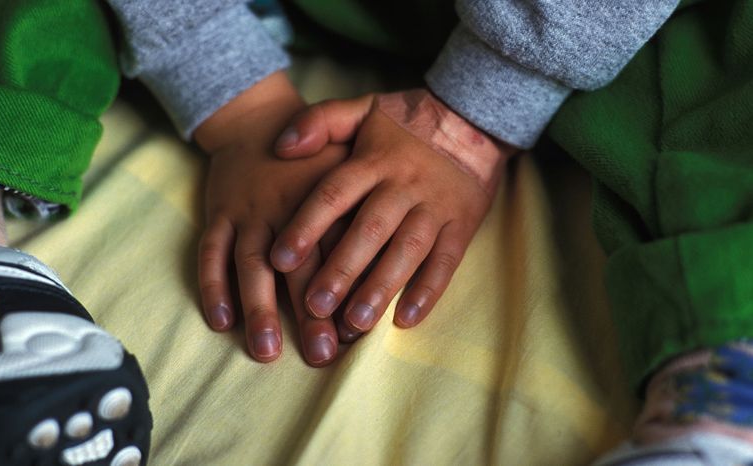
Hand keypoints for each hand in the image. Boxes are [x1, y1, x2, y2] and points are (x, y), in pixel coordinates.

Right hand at [195, 72, 347, 365]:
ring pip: (252, 263)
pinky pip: (211, 251)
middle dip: (308, 313)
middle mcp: (287, 206)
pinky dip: (212, 285)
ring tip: (266, 350)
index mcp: (327, 197)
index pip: (340, 250)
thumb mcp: (352, 162)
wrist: (258, 119)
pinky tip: (221, 321)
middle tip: (320, 354)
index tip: (356, 331)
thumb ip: (372, 204)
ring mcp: (250, 211)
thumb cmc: (316, 154)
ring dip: (258, 307)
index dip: (348, 291)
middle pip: (298, 266)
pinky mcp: (220, 213)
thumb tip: (397, 255)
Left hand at [269, 89, 516, 331]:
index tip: (280, 258)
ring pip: (407, 251)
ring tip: (355, 322)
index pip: (334, 194)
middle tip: (315, 306)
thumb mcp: (361, 109)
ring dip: (382, 287)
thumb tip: (281, 146)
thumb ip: (319, 122)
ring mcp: (435, 207)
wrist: (473, 116)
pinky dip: (429, 291)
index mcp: (373, 160)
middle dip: (342, 270)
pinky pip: (446, 261)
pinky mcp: (461, 225)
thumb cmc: (406, 120)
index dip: (306, 226)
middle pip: (370, 230)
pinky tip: (406, 320)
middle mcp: (403, 185)